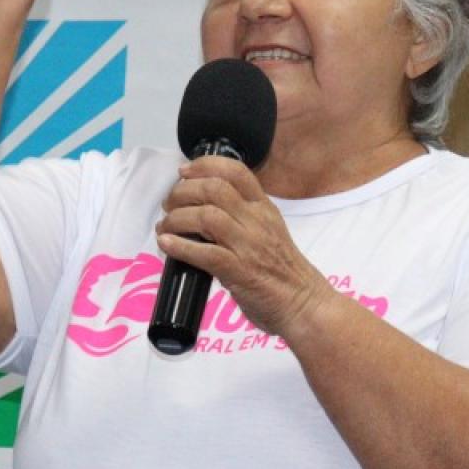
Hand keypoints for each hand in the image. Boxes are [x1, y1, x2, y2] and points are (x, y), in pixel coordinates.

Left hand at [155, 156, 335, 340]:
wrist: (304, 303)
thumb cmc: (283, 271)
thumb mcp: (268, 231)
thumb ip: (243, 216)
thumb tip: (201, 209)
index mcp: (264, 208)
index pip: (237, 171)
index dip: (205, 165)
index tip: (184, 171)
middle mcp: (257, 221)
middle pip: (214, 189)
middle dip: (182, 192)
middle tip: (169, 205)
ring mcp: (249, 246)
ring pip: (207, 216)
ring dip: (177, 218)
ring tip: (164, 227)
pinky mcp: (240, 272)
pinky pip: (205, 253)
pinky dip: (180, 246)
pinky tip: (166, 244)